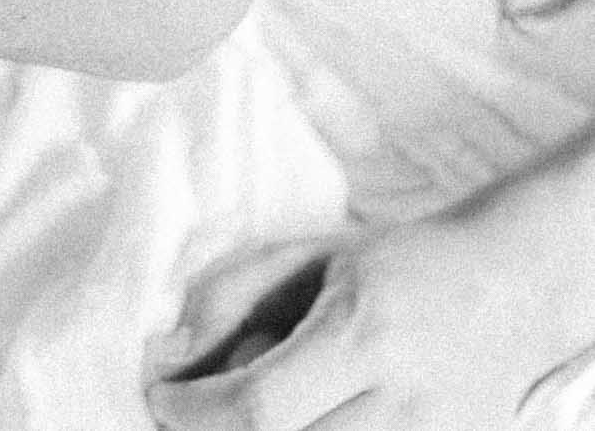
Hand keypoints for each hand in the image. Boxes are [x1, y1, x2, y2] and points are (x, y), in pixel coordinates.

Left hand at [146, 206, 573, 430]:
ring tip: (248, 412)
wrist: (511, 288)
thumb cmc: (402, 266)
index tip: (160, 397)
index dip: (193, 413)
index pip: (259, 409)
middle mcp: (401, 403)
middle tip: (192, 410)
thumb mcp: (313, 257)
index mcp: (363, 334)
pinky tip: (303, 419)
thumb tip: (172, 352)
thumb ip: (236, 296)